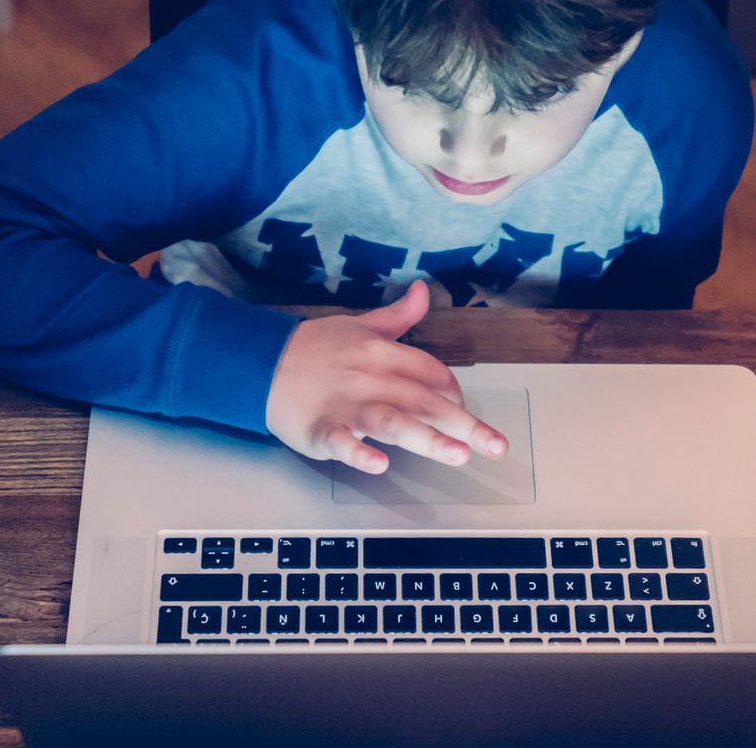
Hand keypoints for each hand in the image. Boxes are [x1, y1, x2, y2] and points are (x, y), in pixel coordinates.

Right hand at [265, 280, 507, 473]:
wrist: (259, 362)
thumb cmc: (311, 348)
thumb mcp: (358, 324)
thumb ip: (398, 316)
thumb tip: (424, 292)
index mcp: (381, 352)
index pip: (431, 373)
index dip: (455, 394)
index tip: (466, 412)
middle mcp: (370, 377)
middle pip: (424, 401)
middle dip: (464, 424)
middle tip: (495, 445)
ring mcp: (346, 404)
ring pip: (393, 420)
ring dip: (426, 438)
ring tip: (458, 455)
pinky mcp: (320, 428)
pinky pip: (342, 440)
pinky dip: (359, 452)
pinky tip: (378, 464)